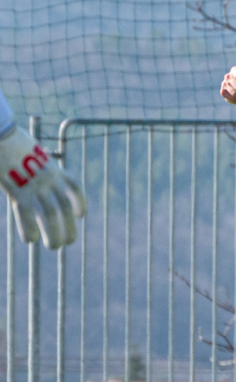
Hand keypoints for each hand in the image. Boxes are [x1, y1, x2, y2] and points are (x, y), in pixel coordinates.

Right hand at [0, 124, 86, 248]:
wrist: (1, 134)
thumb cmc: (11, 142)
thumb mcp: (30, 151)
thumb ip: (36, 165)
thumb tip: (34, 171)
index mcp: (53, 168)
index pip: (74, 187)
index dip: (81, 202)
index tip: (81, 216)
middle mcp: (48, 178)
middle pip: (65, 207)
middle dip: (69, 226)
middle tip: (68, 242)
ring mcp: (34, 185)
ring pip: (49, 214)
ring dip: (53, 233)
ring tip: (54, 247)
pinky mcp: (17, 190)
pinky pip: (25, 214)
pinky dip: (28, 228)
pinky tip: (30, 240)